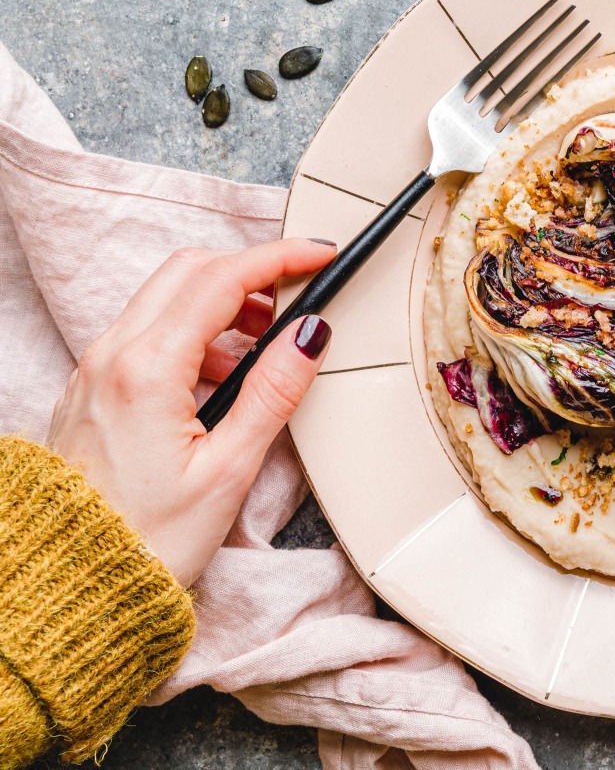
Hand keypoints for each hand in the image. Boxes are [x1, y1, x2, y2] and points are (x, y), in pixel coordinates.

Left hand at [47, 239, 336, 586]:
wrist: (75, 583)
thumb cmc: (147, 539)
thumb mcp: (229, 469)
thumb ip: (272, 392)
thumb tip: (309, 334)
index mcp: (146, 371)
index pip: (221, 279)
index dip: (279, 257)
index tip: (318, 254)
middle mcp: (111, 358)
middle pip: (188, 271)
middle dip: (250, 270)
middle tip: (298, 292)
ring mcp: (95, 370)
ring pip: (164, 296)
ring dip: (222, 300)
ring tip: (265, 343)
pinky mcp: (92, 389)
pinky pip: (145, 330)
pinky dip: (193, 329)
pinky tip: (221, 373)